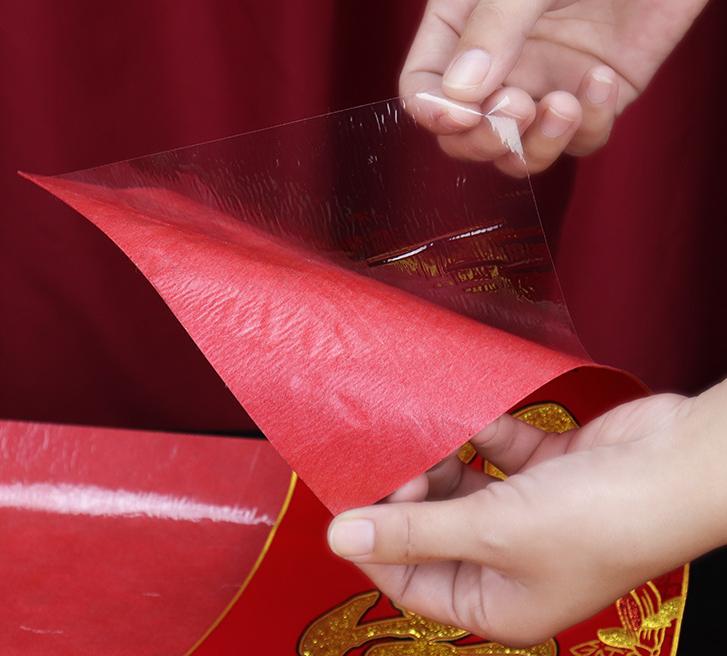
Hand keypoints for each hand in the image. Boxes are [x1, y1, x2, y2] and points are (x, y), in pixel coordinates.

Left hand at [328, 382, 726, 646]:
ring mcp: (526, 514)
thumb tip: (340, 539)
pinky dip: (479, 432)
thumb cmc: (596, 520)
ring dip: (440, 458)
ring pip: (460, 485)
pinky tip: (464, 414)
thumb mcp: (491, 531)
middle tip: (391, 457)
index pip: (409, 580)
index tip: (350, 494)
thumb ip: (415, 531)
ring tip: (421, 433)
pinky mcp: (543, 470)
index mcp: (496, 603)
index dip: (377, 539)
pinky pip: (495, 450)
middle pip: (432, 527)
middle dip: (409, 492)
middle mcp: (507, 564)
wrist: (676, 467)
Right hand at [400, 0, 726, 175]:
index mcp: (461, 17)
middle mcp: (496, 57)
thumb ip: (496, 23)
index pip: (423, 85)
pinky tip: (604, 79)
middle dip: (485, 136)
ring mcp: (542, 80)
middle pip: (463, 133)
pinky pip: (576, 143)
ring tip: (565, 104)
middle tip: (517, 108)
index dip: (434, 111)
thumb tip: (458, 93)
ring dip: (535, 145)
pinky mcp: (590, 98)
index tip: (463, 114)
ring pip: (516, 152)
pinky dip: (587, 128)